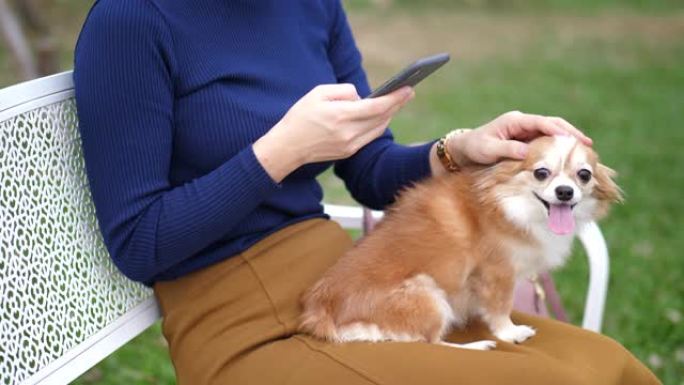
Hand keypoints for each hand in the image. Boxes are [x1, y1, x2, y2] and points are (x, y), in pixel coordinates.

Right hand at [254, 84, 413, 181]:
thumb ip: (343, 91)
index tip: (408, 88)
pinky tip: (381, 116)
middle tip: (408, 92)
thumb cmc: (300, 116)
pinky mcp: (348, 152)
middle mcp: (348, 132)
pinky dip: (377, 125)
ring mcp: (349, 145)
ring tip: (396, 102)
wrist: (288, 147)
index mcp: (340, 115)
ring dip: (389, 115)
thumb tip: (361, 97)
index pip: (376, 106)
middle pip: (382, 118)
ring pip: (378, 128)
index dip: (395, 98)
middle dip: (397, 104)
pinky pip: (369, 136)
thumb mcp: (318, 93)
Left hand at [449, 111, 591, 165]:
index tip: (573, 139)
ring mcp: (525, 131)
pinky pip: (546, 141)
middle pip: (552, 124)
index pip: (542, 123)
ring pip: (551, 132)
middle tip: (587, 144)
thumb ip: (507, 150)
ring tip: (585, 149)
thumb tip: (527, 153)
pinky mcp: (526, 140)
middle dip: (570, 133)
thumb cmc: (475, 148)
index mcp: (515, 121)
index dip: (559, 130)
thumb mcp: (488, 150)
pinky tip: (568, 156)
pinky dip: (558, 147)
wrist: (465, 150)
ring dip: (567, 140)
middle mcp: (523, 123)